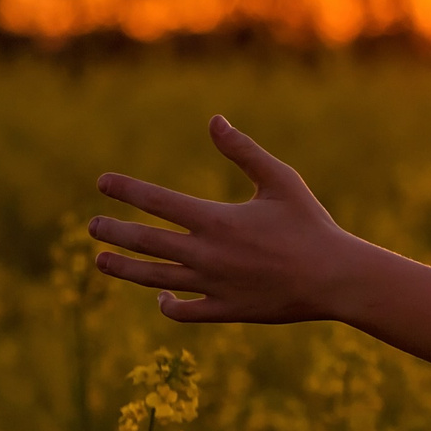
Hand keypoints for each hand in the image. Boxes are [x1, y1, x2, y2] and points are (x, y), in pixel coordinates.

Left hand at [91, 116, 361, 322]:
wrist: (338, 278)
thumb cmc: (312, 226)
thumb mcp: (282, 181)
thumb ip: (244, 151)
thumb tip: (215, 120)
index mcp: (216, 219)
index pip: (155, 200)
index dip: (125, 189)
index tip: (103, 182)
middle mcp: (206, 253)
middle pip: (143, 241)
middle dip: (112, 231)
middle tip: (92, 226)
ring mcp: (213, 284)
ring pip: (152, 277)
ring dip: (122, 268)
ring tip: (101, 260)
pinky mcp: (226, 309)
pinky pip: (183, 311)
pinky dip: (166, 304)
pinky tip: (159, 295)